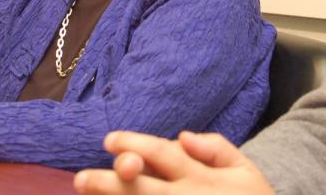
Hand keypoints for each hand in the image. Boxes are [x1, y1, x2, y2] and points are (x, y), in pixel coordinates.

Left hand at [73, 130, 274, 194]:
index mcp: (202, 179)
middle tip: (80, 179)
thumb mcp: (245, 170)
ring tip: (84, 193)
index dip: (134, 144)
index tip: (109, 139)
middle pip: (141, 190)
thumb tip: (182, 136)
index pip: (163, 155)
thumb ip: (216, 149)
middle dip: (109, 183)